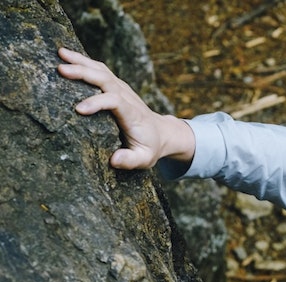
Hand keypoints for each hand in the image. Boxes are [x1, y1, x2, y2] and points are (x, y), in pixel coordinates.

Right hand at [57, 47, 194, 169]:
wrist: (161, 133)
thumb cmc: (149, 147)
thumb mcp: (144, 159)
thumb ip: (131, 160)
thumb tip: (114, 160)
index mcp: (133, 114)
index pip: (116, 102)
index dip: (98, 103)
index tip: (79, 109)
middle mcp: (127, 98)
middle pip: (106, 80)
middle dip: (84, 74)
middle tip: (61, 70)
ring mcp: (122, 89)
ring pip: (102, 71)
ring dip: (81, 61)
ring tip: (60, 53)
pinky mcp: (117, 86)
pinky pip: (100, 70)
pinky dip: (84, 61)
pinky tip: (67, 55)